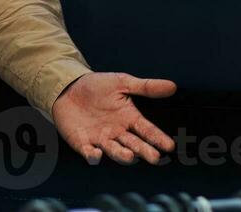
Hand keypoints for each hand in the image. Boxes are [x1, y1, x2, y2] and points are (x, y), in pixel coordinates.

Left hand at [50, 72, 176, 164]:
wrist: (67, 87)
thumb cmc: (97, 86)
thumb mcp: (121, 82)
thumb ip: (145, 87)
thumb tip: (172, 85)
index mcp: (130, 118)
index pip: (147, 130)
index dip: (158, 138)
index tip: (169, 146)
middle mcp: (118, 132)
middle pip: (134, 144)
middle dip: (145, 151)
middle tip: (155, 157)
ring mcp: (101, 139)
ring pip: (115, 151)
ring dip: (122, 155)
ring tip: (130, 155)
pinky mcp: (83, 142)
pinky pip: (89, 151)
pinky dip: (92, 155)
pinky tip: (96, 154)